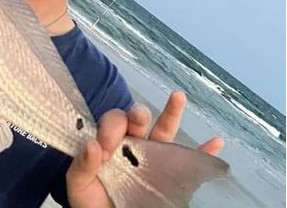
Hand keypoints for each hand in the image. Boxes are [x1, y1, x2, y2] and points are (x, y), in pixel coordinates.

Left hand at [65, 92, 224, 207]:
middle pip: (139, 121)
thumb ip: (81, 165)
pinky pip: (191, 163)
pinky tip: (216, 142)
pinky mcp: (170, 177)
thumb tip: (91, 145)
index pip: (114, 122)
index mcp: (111, 142)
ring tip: (178, 96)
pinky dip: (204, 154)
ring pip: (164, 132)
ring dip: (172, 113)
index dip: (110, 128)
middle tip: (139, 118)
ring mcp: (153, 159)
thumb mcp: (78, 185)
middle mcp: (133, 144)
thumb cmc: (91, 202)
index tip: (103, 147)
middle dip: (139, 114)